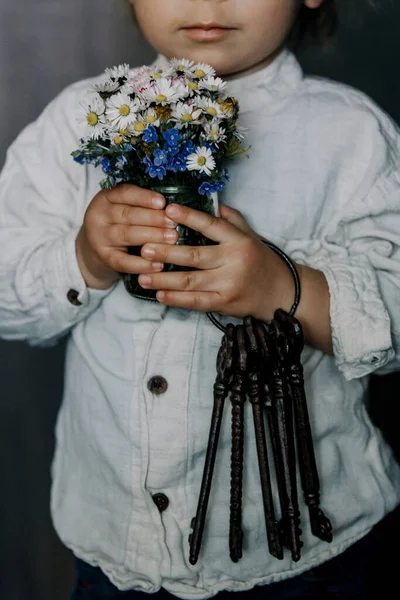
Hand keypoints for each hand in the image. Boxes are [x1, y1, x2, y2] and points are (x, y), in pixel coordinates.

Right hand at [76, 184, 178, 288]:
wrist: (92, 251)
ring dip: (152, 236)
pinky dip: (143, 264)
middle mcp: (99, 216)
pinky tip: (159, 265)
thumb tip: (171, 207)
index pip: (124, 193)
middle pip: (128, 214)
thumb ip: (139, 204)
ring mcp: (100, 238)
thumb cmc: (116, 224)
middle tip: (174, 223)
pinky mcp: (104, 259)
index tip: (163, 202)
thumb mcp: (120, 207)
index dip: (144, 197)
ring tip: (172, 238)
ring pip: (127, 235)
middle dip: (154, 218)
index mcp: (104, 198)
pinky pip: (125, 262)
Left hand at [137, 203, 293, 320]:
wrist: (281, 293)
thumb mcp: (251, 236)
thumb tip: (213, 202)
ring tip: (142, 276)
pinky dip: (176, 299)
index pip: (211, 225)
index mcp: (238, 241)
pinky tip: (160, 294)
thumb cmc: (261, 261)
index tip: (169, 209)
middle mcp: (233, 261)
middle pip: (195, 256)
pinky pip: (196, 302)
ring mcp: (229, 284)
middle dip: (167, 252)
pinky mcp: (225, 303)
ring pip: (191, 281)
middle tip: (144, 249)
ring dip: (164, 279)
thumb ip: (231, 219)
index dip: (189, 217)